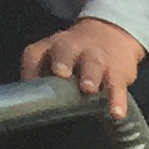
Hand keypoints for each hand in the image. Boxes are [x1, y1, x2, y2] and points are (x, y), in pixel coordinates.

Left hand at [22, 19, 145, 116]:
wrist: (112, 34)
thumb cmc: (77, 56)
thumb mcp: (58, 58)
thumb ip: (46, 78)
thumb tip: (35, 108)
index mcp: (51, 46)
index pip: (34, 55)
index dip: (30, 70)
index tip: (30, 87)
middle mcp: (71, 48)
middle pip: (64, 51)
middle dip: (62, 61)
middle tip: (61, 73)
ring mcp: (96, 58)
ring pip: (92, 64)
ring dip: (90, 76)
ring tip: (88, 89)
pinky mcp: (117, 72)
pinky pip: (116, 85)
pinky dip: (117, 99)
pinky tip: (117, 113)